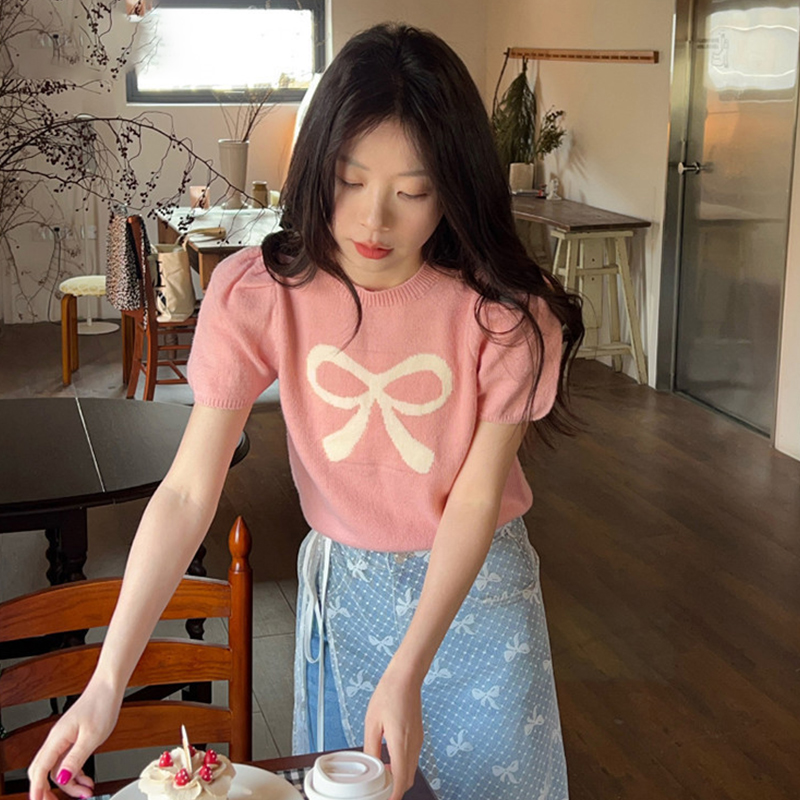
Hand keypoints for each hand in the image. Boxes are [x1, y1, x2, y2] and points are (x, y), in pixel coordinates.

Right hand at [28, 680, 121, 799]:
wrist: (109, 687)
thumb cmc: (101, 704)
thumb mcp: (91, 736)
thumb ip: (76, 758)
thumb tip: (63, 778)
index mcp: (57, 739)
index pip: (40, 771)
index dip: (38, 790)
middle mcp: (57, 740)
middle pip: (44, 772)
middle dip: (49, 791)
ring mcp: (65, 739)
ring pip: (58, 769)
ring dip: (70, 784)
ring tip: (85, 793)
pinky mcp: (74, 738)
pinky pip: (69, 762)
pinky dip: (76, 773)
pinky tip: (86, 780)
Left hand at [363, 667, 423, 799]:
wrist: (406, 677)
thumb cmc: (389, 694)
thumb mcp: (372, 722)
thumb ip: (371, 748)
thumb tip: (370, 766)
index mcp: (401, 744)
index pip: (400, 780)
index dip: (393, 796)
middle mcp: (413, 745)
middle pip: (407, 779)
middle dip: (395, 789)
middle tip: (379, 790)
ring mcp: (418, 741)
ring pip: (411, 770)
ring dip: (398, 777)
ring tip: (381, 775)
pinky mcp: (418, 736)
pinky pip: (412, 759)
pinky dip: (402, 766)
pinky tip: (389, 760)